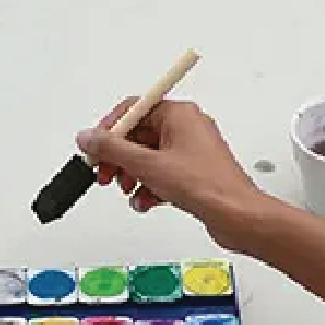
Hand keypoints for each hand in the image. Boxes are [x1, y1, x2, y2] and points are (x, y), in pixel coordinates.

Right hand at [76, 100, 266, 251]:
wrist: (236, 215)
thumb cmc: (206, 185)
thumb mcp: (148, 165)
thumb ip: (113, 150)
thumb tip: (88, 137)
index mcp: (179, 114)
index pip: (134, 109)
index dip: (110, 129)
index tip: (96, 148)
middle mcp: (186, 128)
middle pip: (139, 135)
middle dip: (119, 158)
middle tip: (105, 174)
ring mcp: (190, 152)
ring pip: (148, 158)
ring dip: (133, 175)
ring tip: (127, 189)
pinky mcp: (193, 173)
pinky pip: (162, 174)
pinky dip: (149, 187)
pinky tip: (145, 201)